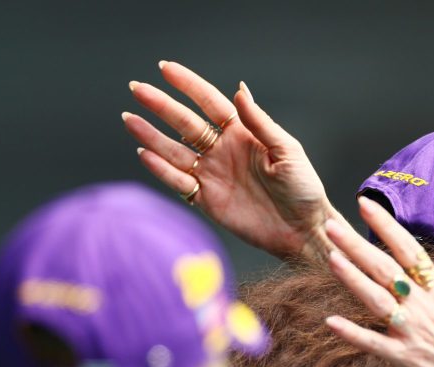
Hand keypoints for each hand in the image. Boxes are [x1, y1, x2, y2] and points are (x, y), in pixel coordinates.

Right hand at [124, 61, 351, 260]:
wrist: (303, 230)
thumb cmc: (303, 188)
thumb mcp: (288, 152)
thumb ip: (261, 123)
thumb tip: (239, 90)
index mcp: (242, 134)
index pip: (209, 103)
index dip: (188, 85)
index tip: (165, 68)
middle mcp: (222, 151)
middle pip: (185, 123)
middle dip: (160, 106)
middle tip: (136, 89)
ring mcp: (212, 174)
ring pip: (175, 151)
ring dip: (152, 136)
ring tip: (130, 120)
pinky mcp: (207, 200)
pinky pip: (179, 182)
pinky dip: (161, 169)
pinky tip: (145, 154)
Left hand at [322, 197, 433, 366]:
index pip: (408, 249)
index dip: (386, 225)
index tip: (364, 203)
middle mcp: (424, 306)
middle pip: (386, 270)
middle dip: (357, 246)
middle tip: (330, 225)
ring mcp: (413, 332)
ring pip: (377, 301)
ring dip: (353, 280)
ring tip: (331, 258)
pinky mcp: (405, 358)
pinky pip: (374, 344)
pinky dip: (353, 334)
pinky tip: (330, 322)